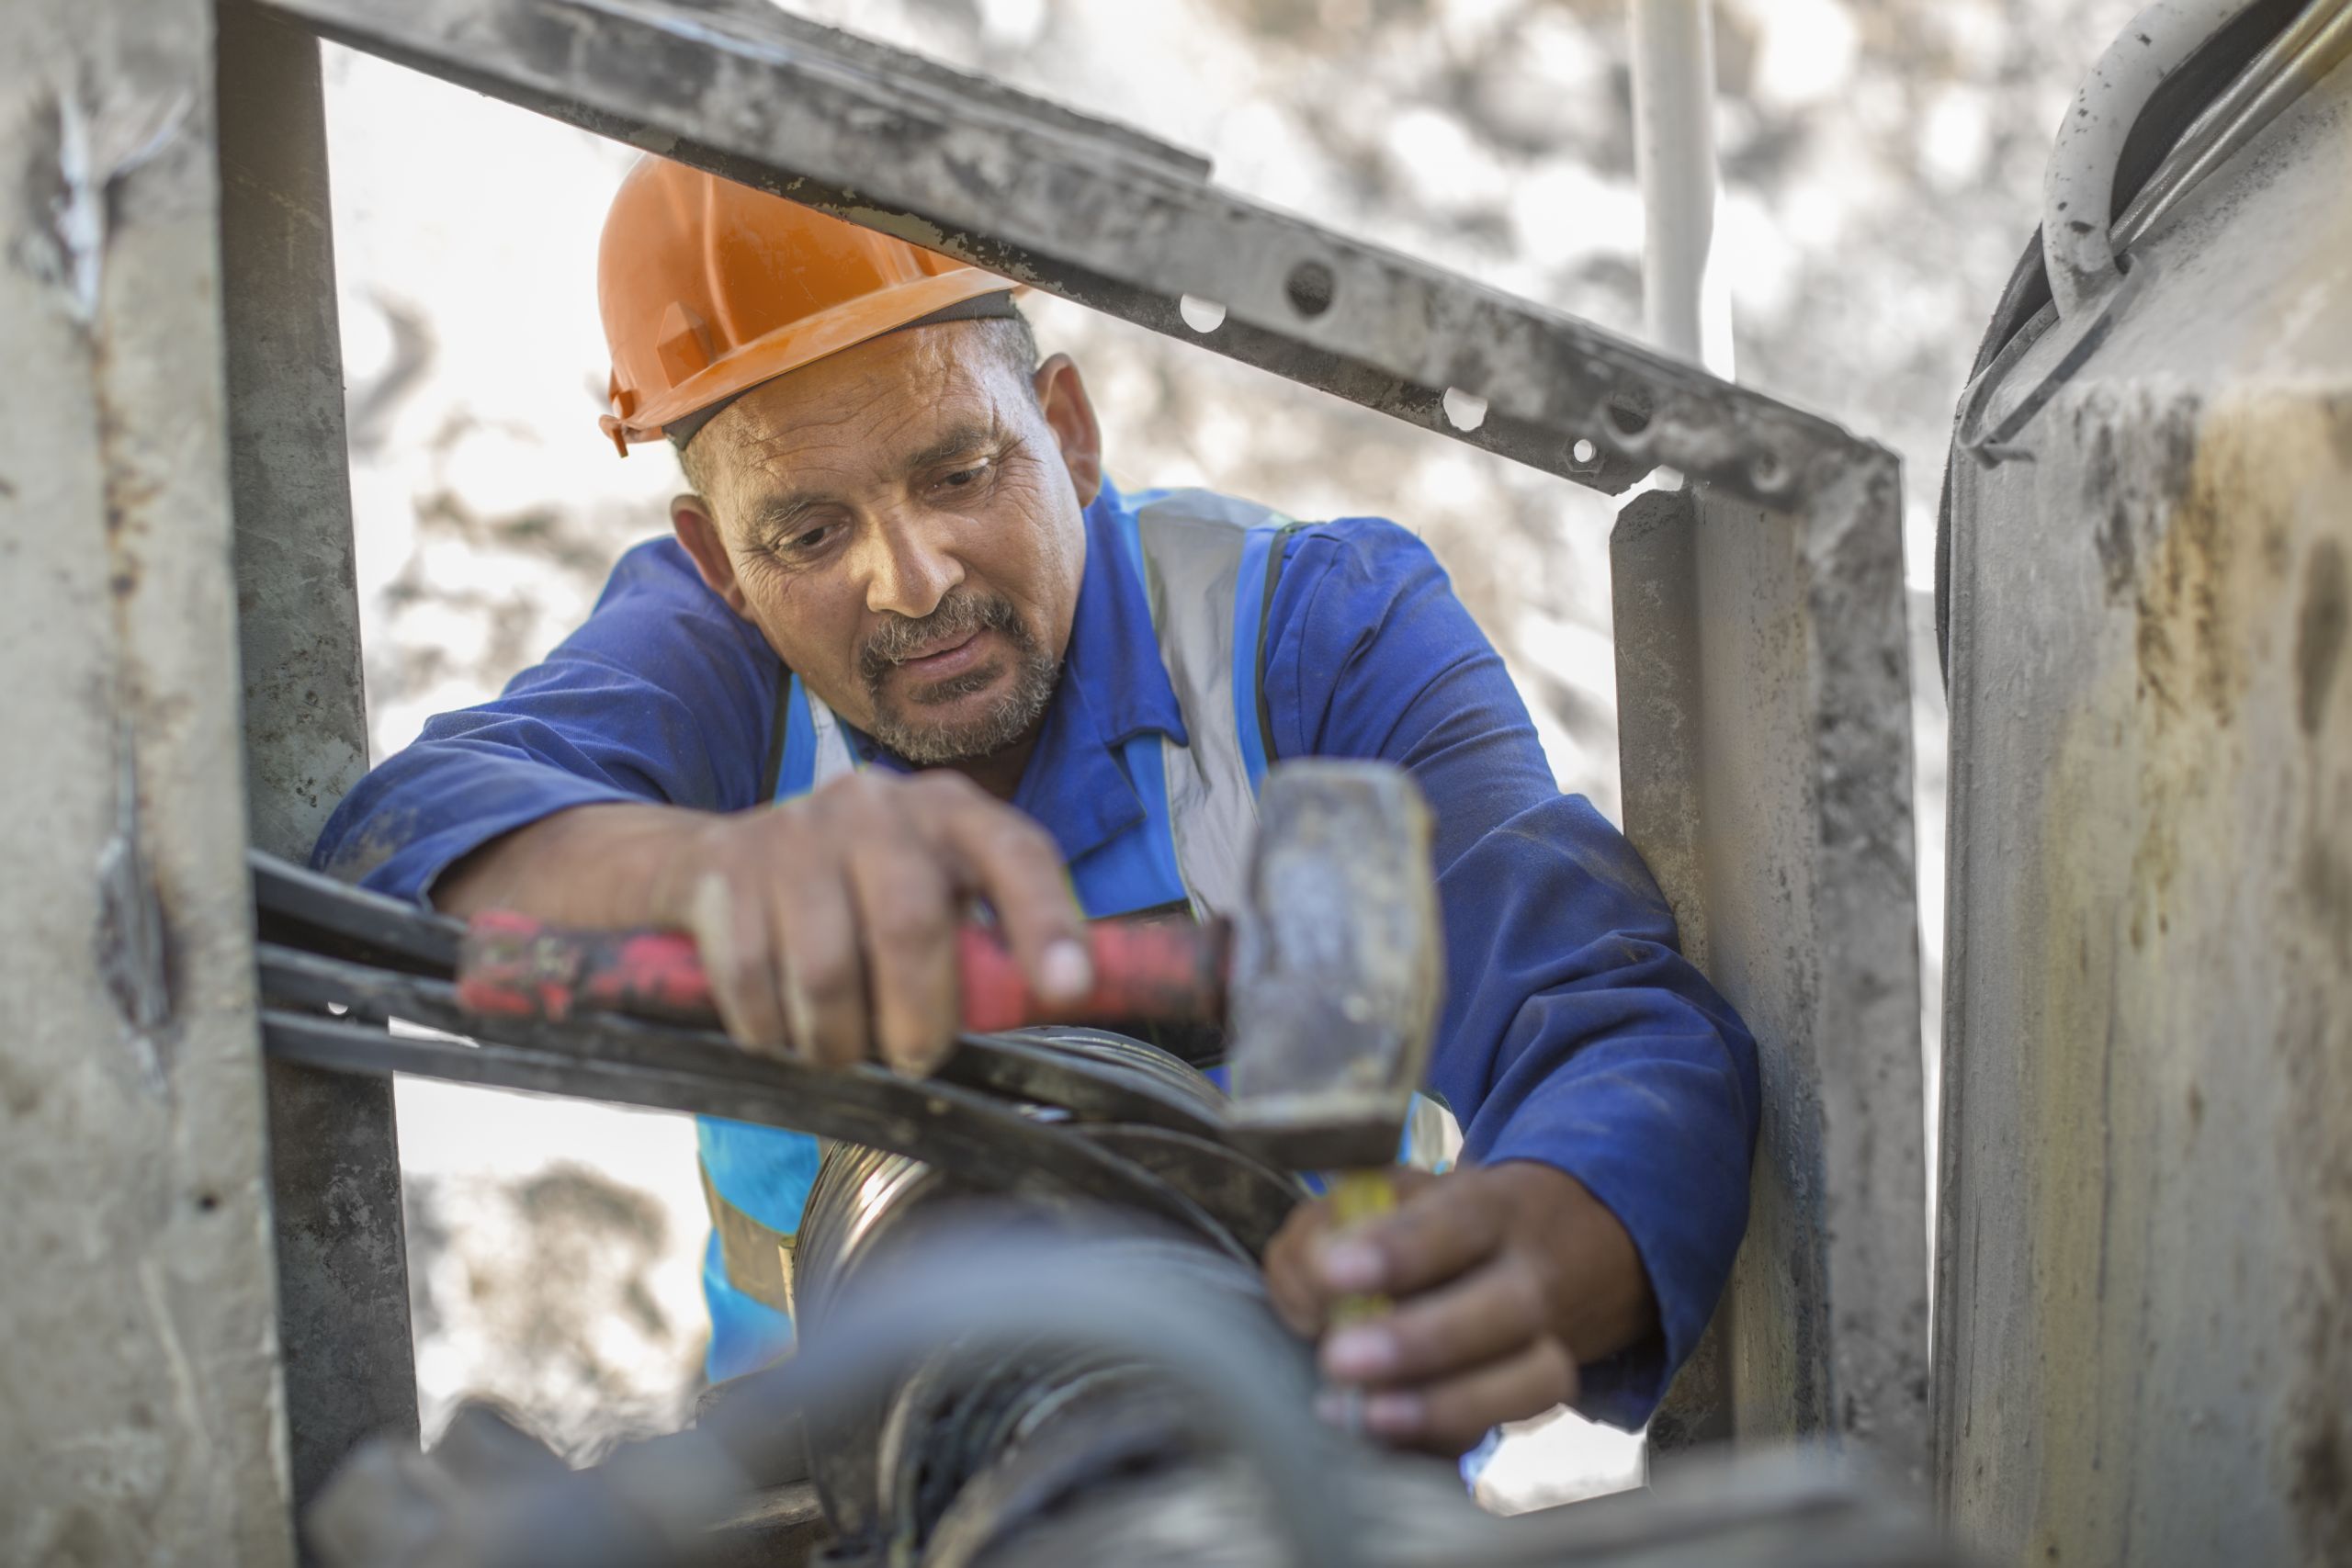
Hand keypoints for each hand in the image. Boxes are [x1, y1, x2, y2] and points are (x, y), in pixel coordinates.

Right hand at [436, 771, 1089, 1073]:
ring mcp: (795, 830)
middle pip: (911, 922)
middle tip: (916, 1058)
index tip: (1068, 989)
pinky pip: (755, 981)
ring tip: (840, 1051)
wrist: (706, 866)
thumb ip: (982, 956)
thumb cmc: (850, 906)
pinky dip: (771, 1032)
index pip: (1015, 852)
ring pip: (828, 968)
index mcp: (948, 812)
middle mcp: (876, 805)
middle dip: (918, 1018)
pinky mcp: (725, 867)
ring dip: (837, 1039)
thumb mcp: (926, 907)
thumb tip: (1049, 1005)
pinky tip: (780, 1032)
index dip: (1046, 920)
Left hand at [1261, 1162, 1655, 1453]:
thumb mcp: (1384, 1196)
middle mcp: (1530, 1275)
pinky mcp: (1533, 1398)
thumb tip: (1308, 1288)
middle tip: (1338, 1358)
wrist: (1548, 1247)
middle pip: (1507, 1308)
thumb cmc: (1434, 1224)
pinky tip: (1383, 1437)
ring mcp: (1547, 1342)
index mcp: (1490, 1208)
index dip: (1399, 1250)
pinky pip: (1508, 1428)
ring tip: (1366, 1414)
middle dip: (1421, 1340)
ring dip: (1444, 1405)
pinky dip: (1445, 1440)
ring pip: (1535, 1380)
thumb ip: (1329, 1228)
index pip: (1457, 1222)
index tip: (1334, 1273)